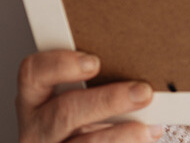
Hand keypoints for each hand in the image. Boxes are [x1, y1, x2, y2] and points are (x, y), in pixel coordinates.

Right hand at [16, 50, 163, 142]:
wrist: (81, 142)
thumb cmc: (87, 115)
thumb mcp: (84, 97)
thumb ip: (101, 82)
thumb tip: (141, 75)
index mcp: (36, 99)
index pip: (34, 73)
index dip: (60, 65)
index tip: (95, 62)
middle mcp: (36, 128)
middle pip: (64, 112)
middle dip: (108, 101)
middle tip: (143, 93)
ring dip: (119, 136)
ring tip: (147, 130)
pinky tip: (144, 139)